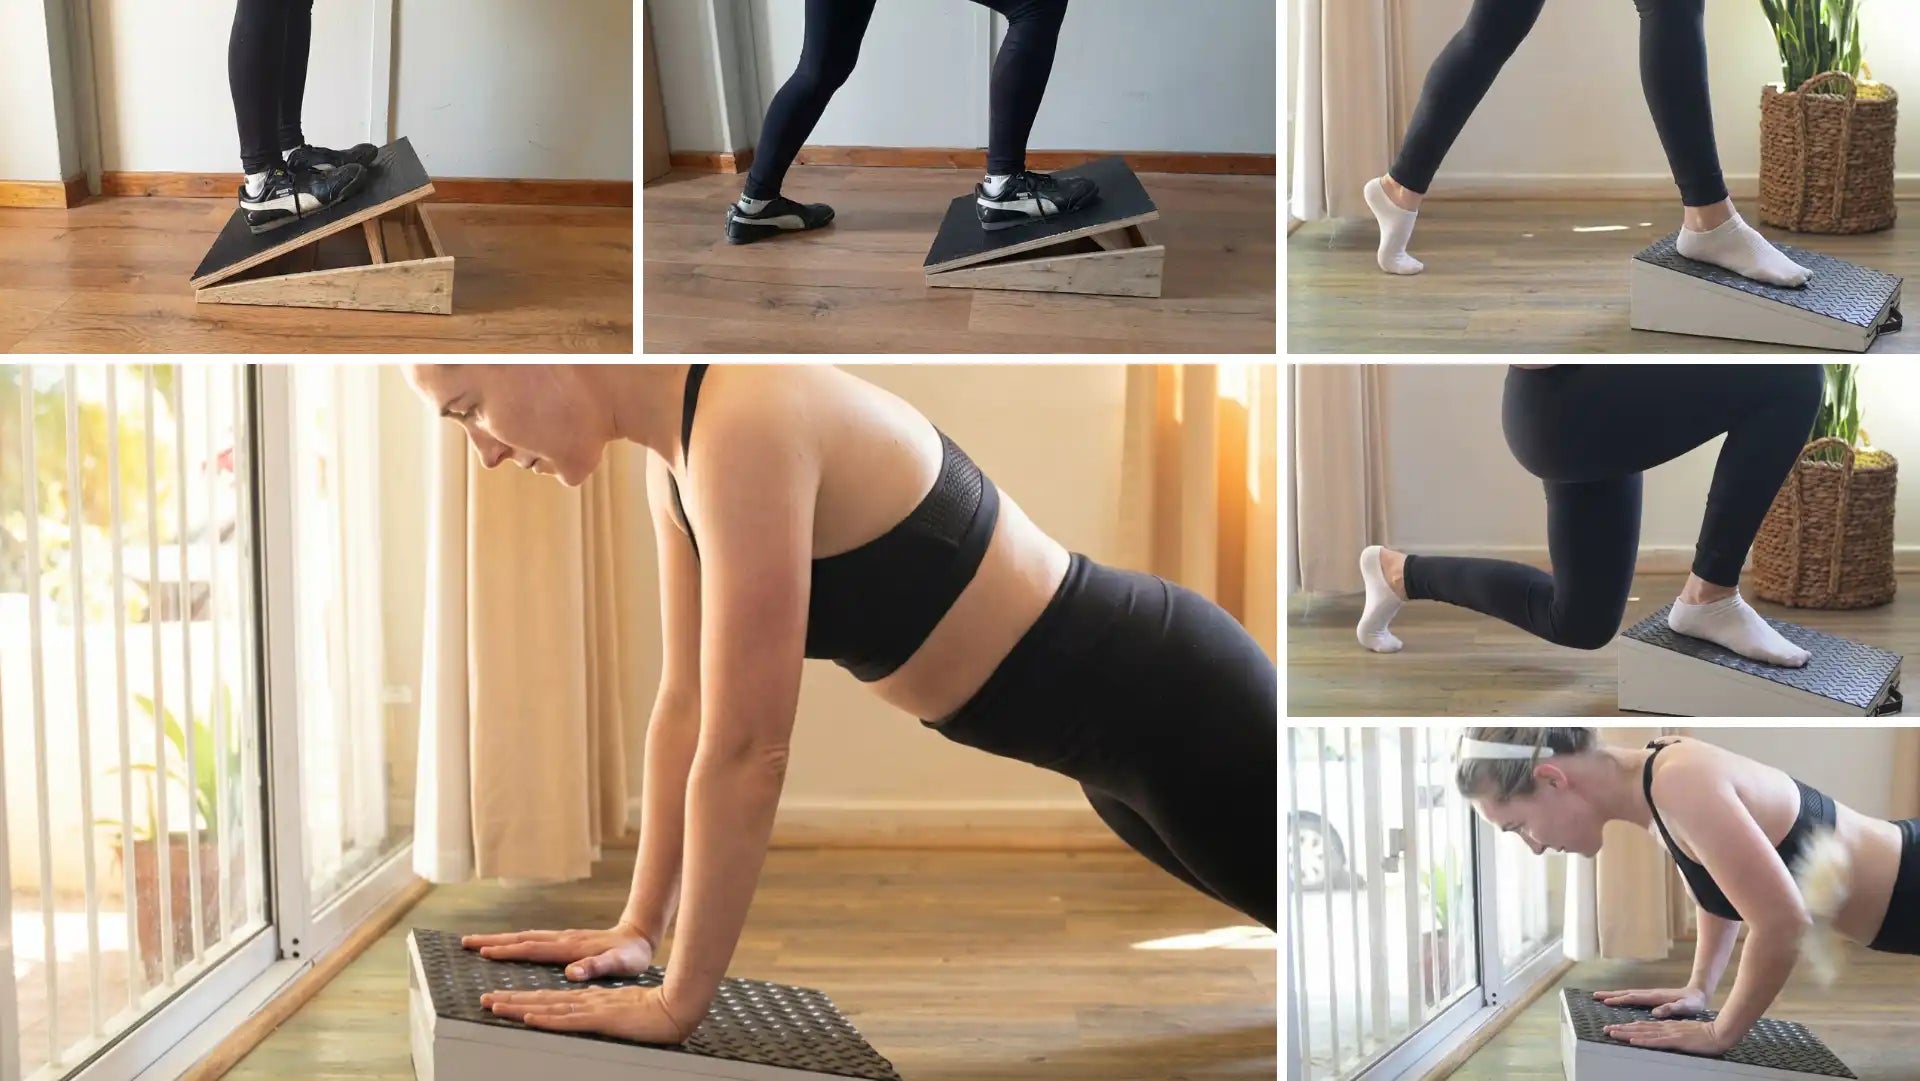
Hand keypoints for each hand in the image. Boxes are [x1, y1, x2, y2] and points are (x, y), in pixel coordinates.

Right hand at [462, 921, 656, 981]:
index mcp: (571, 947)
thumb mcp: (619, 963)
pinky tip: (510, 946)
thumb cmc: (631, 955)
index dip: (508, 951)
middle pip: (522, 938)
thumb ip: (596, 966)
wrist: (640, 935)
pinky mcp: (567, 940)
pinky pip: (535, 940)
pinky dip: (517, 941)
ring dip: (502, 939)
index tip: (484, 952)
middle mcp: (563, 939)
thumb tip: (571, 972)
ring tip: (479, 942)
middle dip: (494, 940)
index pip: (533, 949)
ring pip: (526, 937)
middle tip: (466, 942)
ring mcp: (564, 938)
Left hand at [482, 983, 695, 1044]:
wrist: (675, 1009)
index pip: (548, 1001)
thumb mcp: (617, 1013)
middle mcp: (585, 1002)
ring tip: (495, 1006)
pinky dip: (547, 1019)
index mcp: (587, 1001)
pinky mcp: (601, 1018)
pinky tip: (530, 1019)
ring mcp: (592, 1009)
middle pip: (541, 1001)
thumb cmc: (651, 1014)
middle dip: (511, 1001)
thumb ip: (598, 1011)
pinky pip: (569, 1020)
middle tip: (484, 1000)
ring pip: (548, 1008)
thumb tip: (579, 1013)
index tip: (499, 1001)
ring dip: (520, 1008)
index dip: (522, 1000)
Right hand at [1592, 986, 1708, 1018]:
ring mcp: (1651, 994)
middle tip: (1595, 995)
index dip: (1619, 1000)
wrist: (1698, 992)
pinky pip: (1634, 996)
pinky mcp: (1653, 996)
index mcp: (1655, 997)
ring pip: (1629, 993)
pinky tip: (1620, 999)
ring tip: (1602, 996)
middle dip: (1611, 994)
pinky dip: (1623, 996)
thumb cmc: (1693, 1002)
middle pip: (1627, 993)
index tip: (1605, 1001)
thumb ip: (1671, 1008)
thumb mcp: (1685, 1007)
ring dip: (1615, 994)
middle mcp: (1651, 993)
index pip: (1634, 997)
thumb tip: (1655, 1012)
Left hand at [1603, 1017, 1732, 1054]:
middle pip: (1639, 1028)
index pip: (1643, 1026)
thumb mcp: (1683, 1033)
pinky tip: (1633, 1040)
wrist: (1719, 1033)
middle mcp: (1664, 1027)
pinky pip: (1657, 1041)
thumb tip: (1659, 1036)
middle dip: (1621, 1028)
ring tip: (1612, 1033)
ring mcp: (1669, 1033)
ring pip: (1644, 1033)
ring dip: (1627, 1033)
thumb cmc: (1703, 1035)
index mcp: (1666, 1026)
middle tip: (1605, 1029)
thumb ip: (1670, 1034)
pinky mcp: (1676, 1040)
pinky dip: (1644, 1040)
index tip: (1614, 1028)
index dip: (1627, 1027)